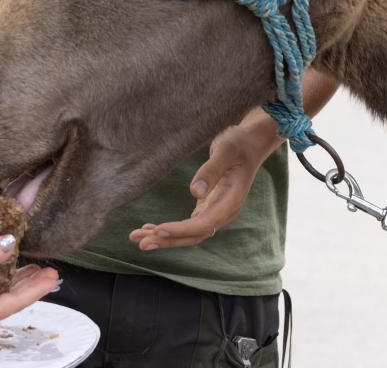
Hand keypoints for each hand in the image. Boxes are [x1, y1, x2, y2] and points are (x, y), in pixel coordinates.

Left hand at [129, 118, 282, 249]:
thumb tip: (195, 193)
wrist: (249, 144)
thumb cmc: (238, 144)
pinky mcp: (207, 207)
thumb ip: (211, 170)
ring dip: (164, 237)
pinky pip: (187, 225)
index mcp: (231, 202)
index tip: (159, 229)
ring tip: (137, 238)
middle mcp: (223, 213)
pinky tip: (150, 228)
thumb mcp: (226, 151)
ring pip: (189, 233)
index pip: (204, 224)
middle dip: (168, 240)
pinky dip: (169, 229)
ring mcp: (215, 212)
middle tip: (141, 243)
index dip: (181, 230)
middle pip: (194, 235)